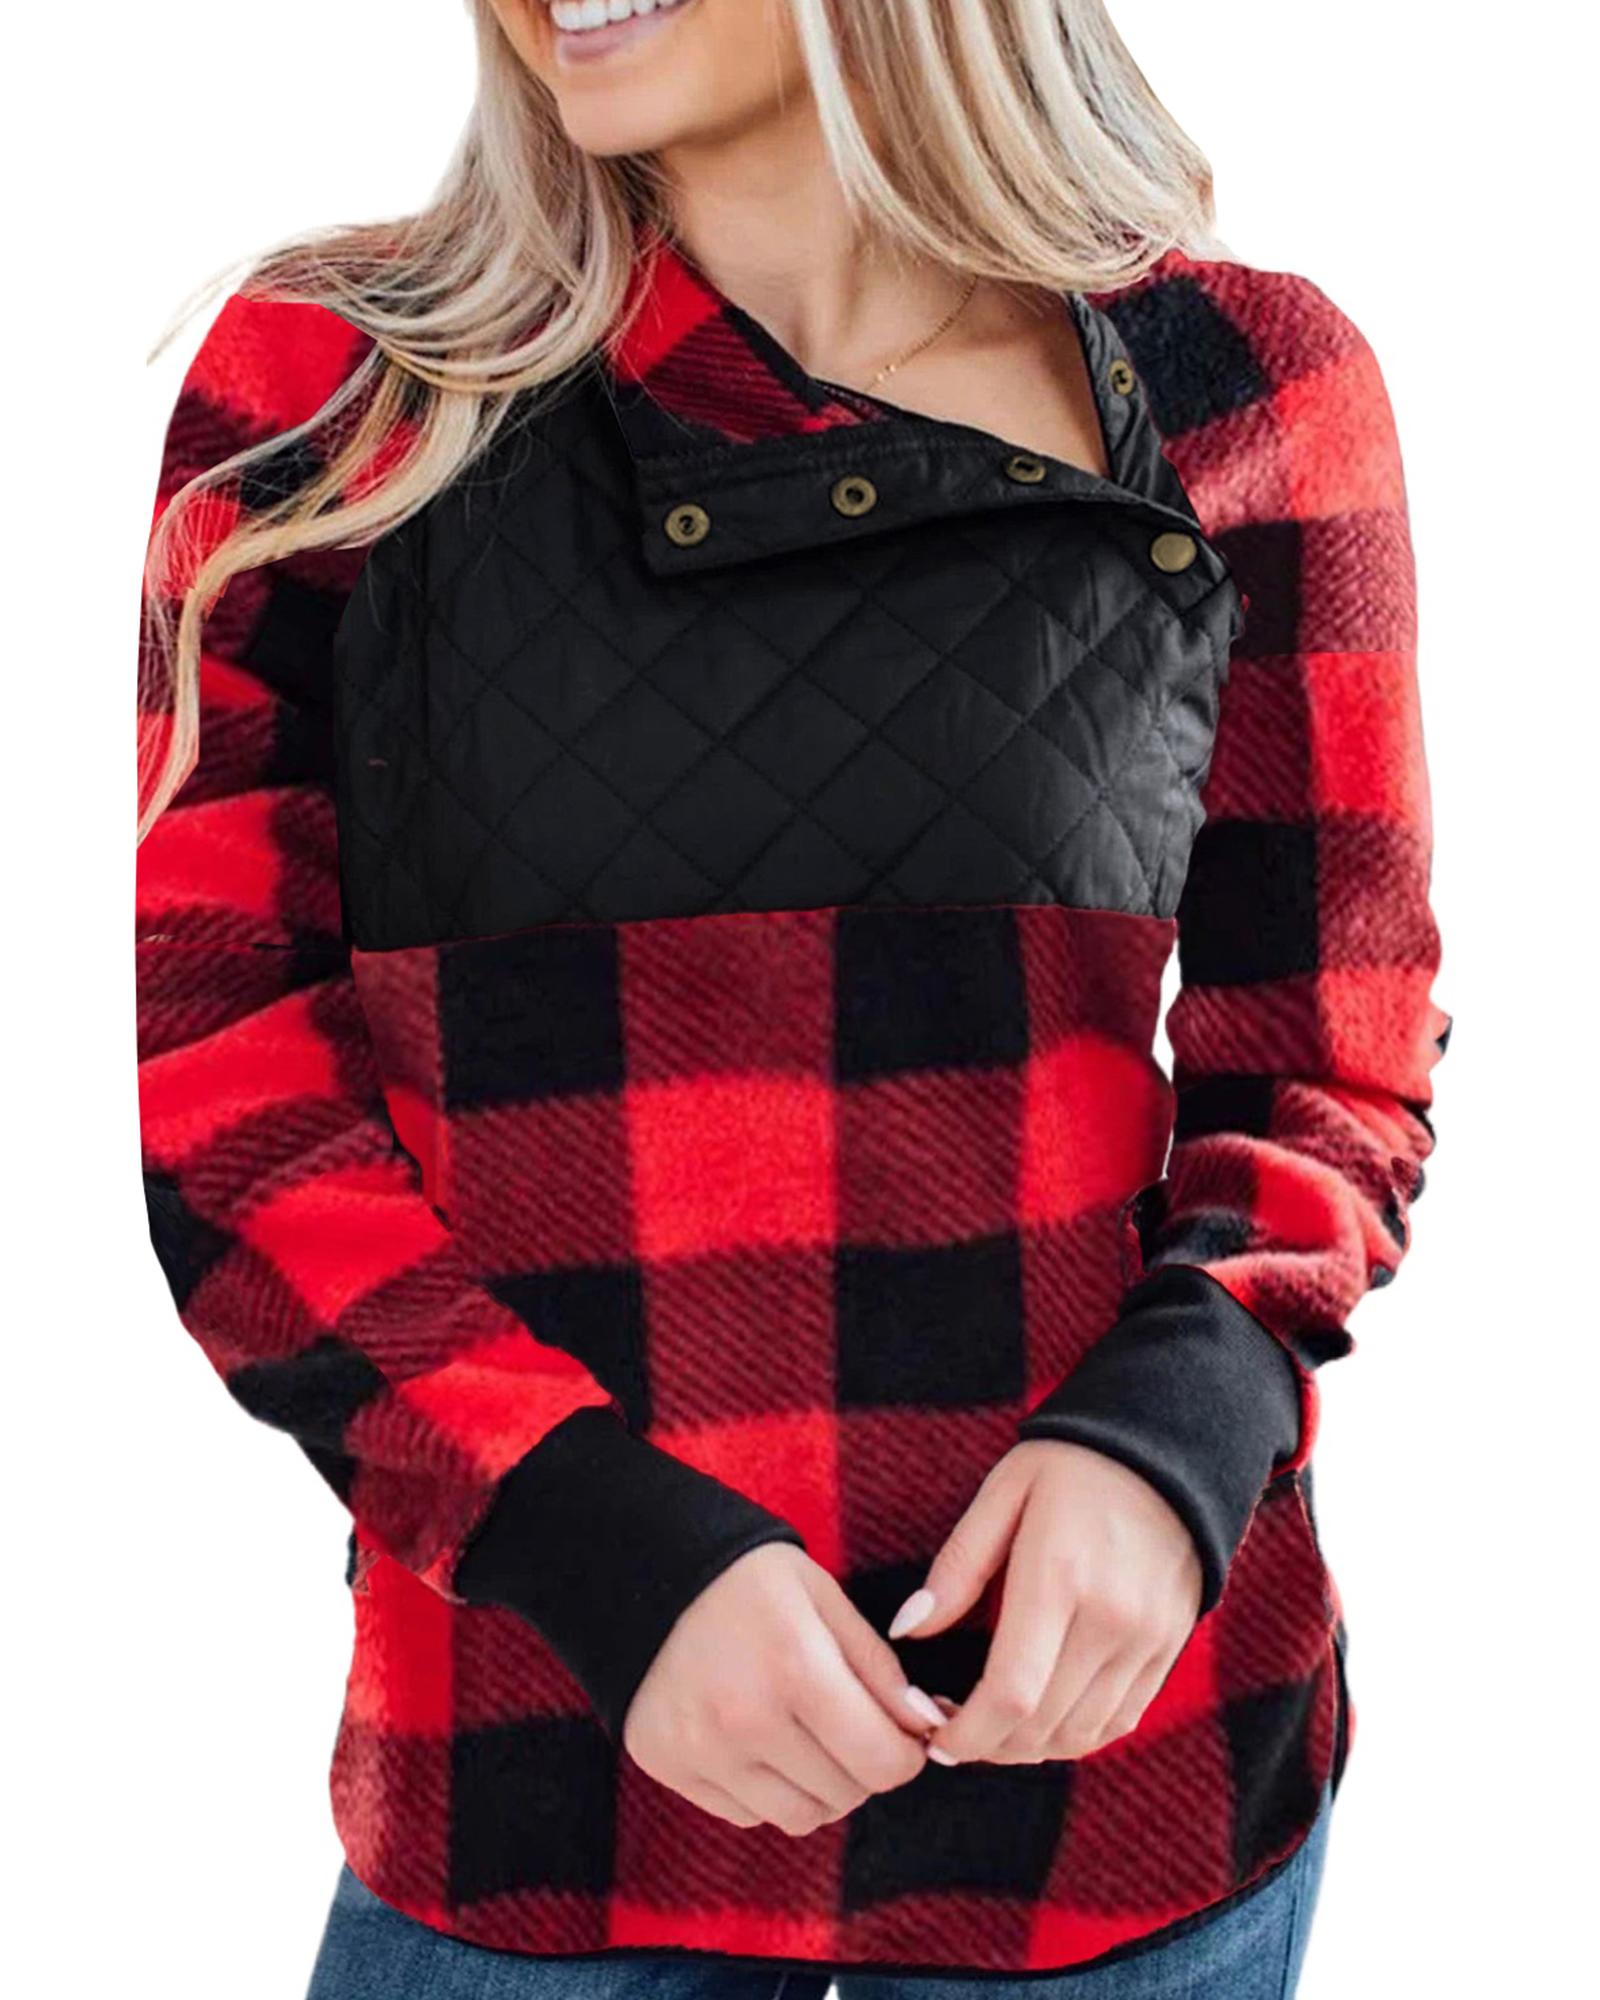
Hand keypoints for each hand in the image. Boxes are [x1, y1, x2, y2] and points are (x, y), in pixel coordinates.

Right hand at [621, 1540, 941, 1830]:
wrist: (646, 1567)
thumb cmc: (750, 1580)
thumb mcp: (824, 1598)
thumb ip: (878, 1667)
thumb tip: (924, 1728)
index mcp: (796, 1667)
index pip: (882, 1762)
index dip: (906, 1754)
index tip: (902, 1735)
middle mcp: (745, 1718)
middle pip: (845, 1795)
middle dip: (863, 1766)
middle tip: (849, 1725)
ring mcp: (700, 1748)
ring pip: (798, 1816)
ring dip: (818, 1787)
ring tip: (804, 1734)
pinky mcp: (666, 1764)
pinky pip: (745, 1813)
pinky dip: (765, 1789)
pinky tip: (755, 1738)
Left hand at [889, 1441, 1202, 1765]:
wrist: (1169, 1443)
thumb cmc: (1071, 1463)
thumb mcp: (1004, 1493)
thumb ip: (958, 1567)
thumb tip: (908, 1629)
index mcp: (1058, 1576)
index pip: (1011, 1692)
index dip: (967, 1735)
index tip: (934, 1739)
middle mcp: (1110, 1618)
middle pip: (1043, 1725)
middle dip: (988, 1746)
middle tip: (952, 1731)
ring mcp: (1147, 1638)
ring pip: (1081, 1733)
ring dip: (1029, 1747)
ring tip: (991, 1728)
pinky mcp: (1170, 1646)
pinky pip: (1120, 1720)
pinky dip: (1075, 1735)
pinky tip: (1042, 1717)